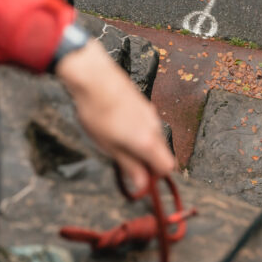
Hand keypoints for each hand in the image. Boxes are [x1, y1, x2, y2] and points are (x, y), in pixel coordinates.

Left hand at [55, 40, 175, 195]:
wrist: (93, 77)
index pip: (168, 167)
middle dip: (146, 161)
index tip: (139, 178)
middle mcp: (154, 127)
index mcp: (148, 142)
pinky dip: (137, 130)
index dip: (155, 176)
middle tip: (122, 160)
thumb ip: (129, 166)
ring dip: (140, 145)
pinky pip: (147, 124)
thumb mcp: (109, 147)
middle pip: (161, 153)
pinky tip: (115, 125)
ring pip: (153, 137)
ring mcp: (150, 113)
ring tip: (114, 140)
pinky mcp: (143, 104)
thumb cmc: (98, 112)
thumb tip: (143, 183)